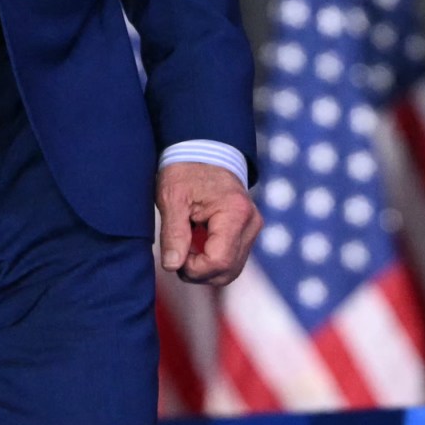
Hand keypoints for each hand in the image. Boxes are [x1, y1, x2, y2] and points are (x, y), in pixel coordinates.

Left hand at [157, 160, 259, 284]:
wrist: (203, 151)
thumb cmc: (185, 171)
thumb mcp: (171, 198)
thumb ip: (173, 233)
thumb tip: (172, 266)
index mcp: (235, 213)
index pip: (219, 262)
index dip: (194, 269)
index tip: (174, 257)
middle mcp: (251, 223)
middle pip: (228, 271)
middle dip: (199, 272)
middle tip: (176, 255)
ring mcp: (252, 228)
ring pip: (232, 269)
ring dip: (205, 268)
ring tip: (184, 247)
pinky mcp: (247, 231)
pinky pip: (232, 259)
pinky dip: (212, 259)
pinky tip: (195, 244)